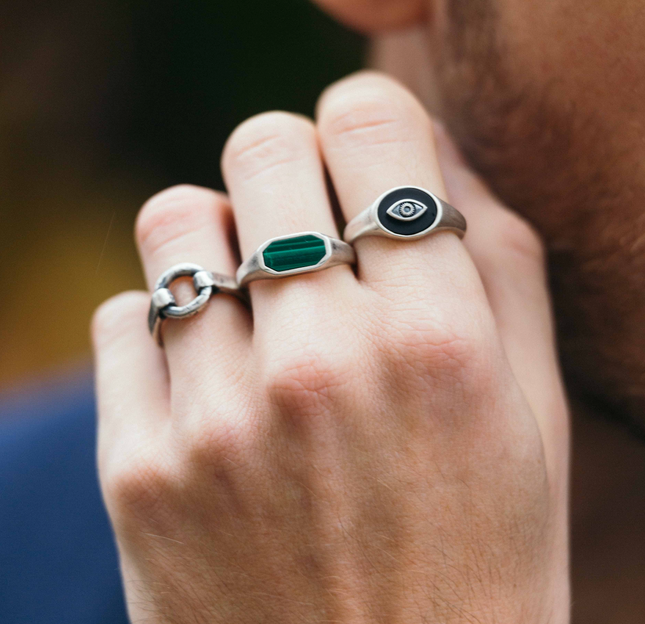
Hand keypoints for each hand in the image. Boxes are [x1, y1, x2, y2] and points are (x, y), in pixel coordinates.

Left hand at [93, 72, 569, 623]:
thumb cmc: (478, 561)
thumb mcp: (533, 417)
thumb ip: (499, 266)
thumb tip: (434, 153)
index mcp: (438, 342)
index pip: (370, 126)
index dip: (366, 123)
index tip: (368, 155)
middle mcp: (321, 365)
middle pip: (262, 148)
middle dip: (290, 167)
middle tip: (310, 221)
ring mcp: (217, 418)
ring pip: (176, 219)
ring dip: (218, 234)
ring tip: (254, 291)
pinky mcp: (139, 470)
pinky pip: (128, 317)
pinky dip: (168, 326)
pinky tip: (213, 380)